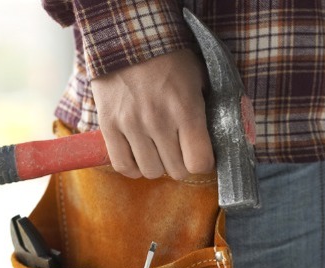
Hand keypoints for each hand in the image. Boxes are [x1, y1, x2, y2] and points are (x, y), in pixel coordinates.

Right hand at [90, 49, 213, 179]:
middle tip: (179, 149)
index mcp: (186, 110)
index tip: (201, 154)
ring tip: (158, 150)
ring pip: (150, 171)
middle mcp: (159, 122)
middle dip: (182, 163)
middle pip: (176, 170)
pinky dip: (133, 167)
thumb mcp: (199, 79)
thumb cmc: (170, 59)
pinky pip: (122, 165)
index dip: (203, 162)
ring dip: (157, 165)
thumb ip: (207, 110)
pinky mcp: (109, 126)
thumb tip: (214, 140)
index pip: (199, 162)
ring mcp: (131, 125)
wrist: (128, 39)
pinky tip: (139, 156)